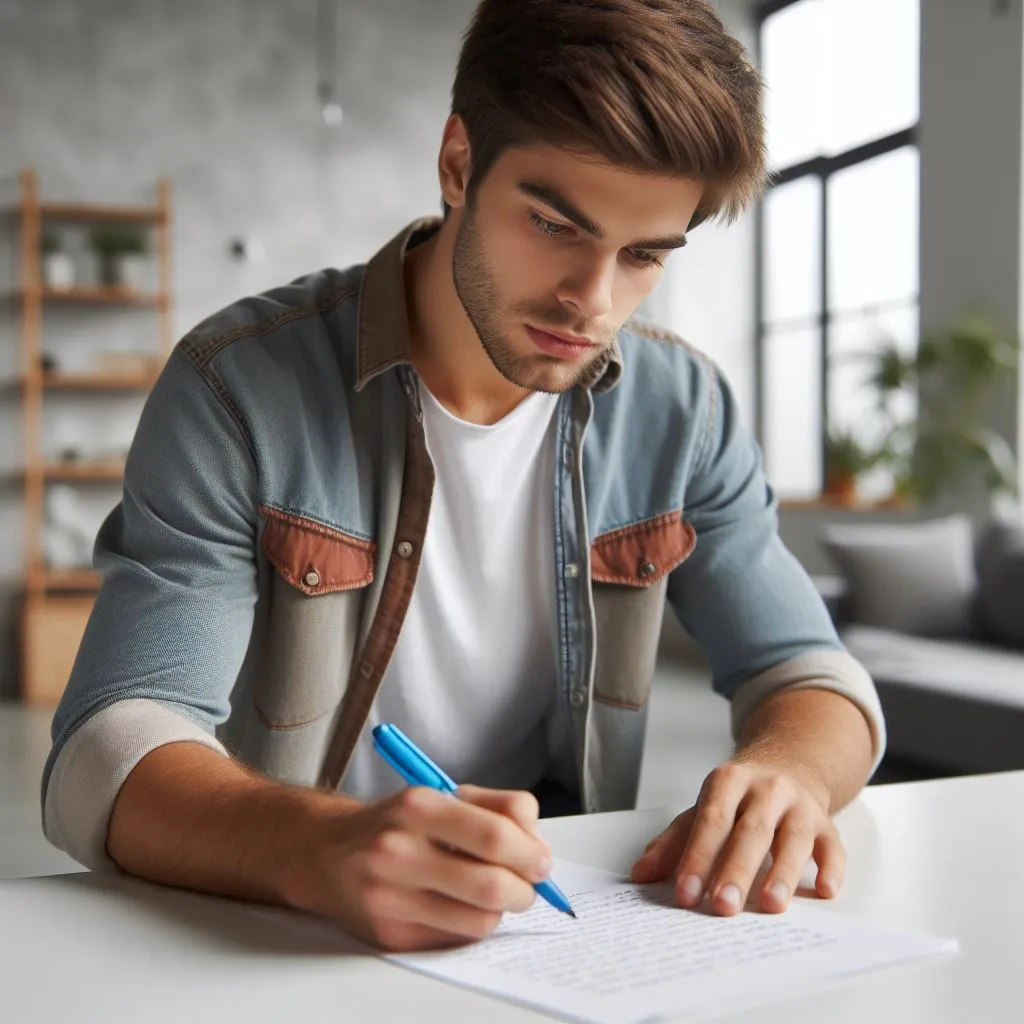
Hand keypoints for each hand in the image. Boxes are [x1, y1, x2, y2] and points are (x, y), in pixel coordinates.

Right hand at [287, 785, 551, 951]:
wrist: (328, 853)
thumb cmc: (399, 822)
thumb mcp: (443, 794)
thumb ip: (498, 806)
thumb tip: (536, 839)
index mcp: (417, 806)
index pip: (494, 835)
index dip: (530, 852)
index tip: (541, 860)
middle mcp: (397, 851)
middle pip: (490, 885)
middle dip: (525, 890)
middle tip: (529, 884)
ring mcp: (390, 897)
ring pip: (479, 921)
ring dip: (500, 910)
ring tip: (493, 892)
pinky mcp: (389, 934)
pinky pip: (455, 939)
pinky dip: (470, 924)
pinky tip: (459, 905)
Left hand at [629, 760, 842, 914]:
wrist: (787, 766)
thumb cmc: (739, 798)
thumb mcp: (704, 809)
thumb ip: (673, 841)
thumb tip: (640, 874)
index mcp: (728, 782)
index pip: (711, 820)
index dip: (697, 857)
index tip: (685, 893)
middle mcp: (766, 789)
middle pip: (751, 830)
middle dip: (736, 869)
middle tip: (723, 906)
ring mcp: (799, 805)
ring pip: (793, 838)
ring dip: (783, 872)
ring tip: (770, 905)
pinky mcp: (826, 823)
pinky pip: (833, 845)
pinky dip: (832, 867)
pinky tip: (826, 890)